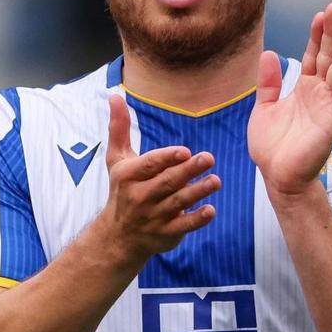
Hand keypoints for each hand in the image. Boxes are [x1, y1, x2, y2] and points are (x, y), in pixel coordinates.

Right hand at [96, 94, 220, 265]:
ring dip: (198, 192)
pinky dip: (197, 219)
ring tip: (216, 181)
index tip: (184, 151)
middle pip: (167, 182)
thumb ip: (119, 128)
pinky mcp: (166, 234)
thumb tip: (115, 95)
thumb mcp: (117, 159)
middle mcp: (139, 196)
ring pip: (178, 202)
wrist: (118, 236)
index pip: (150, 165)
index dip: (167, 158)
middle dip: (188, 171)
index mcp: (128, 176)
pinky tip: (211, 210)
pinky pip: (183, 226)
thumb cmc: (122, 189)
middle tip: (209, 158)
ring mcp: (153, 217)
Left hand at [249, 2, 331, 198]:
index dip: (317, 35)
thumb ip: (269, 82)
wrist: (277, 177)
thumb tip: (270, 53)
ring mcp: (328, 106)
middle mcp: (319, 94)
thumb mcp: (264, 108)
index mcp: (304, 89)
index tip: (321, 14)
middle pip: (329, 57)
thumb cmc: (273, 146)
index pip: (313, 55)